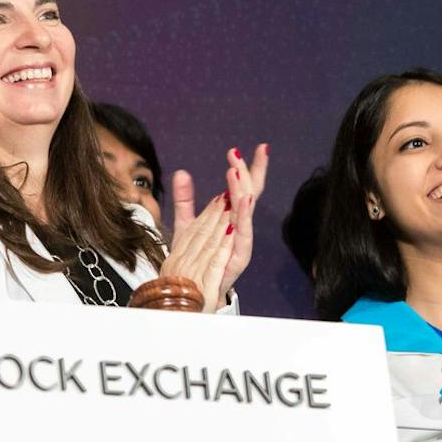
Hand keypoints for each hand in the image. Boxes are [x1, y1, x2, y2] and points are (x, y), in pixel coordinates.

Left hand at [156, 145, 265, 312]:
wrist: (191, 295)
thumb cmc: (194, 262)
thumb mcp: (186, 226)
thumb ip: (186, 201)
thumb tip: (183, 172)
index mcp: (229, 219)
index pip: (243, 188)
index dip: (249, 168)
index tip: (258, 147)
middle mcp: (239, 229)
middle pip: (247, 196)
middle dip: (246, 173)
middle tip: (238, 154)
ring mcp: (239, 243)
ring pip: (243, 212)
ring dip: (240, 190)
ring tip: (235, 170)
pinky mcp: (236, 258)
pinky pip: (240, 235)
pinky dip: (242, 216)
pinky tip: (242, 200)